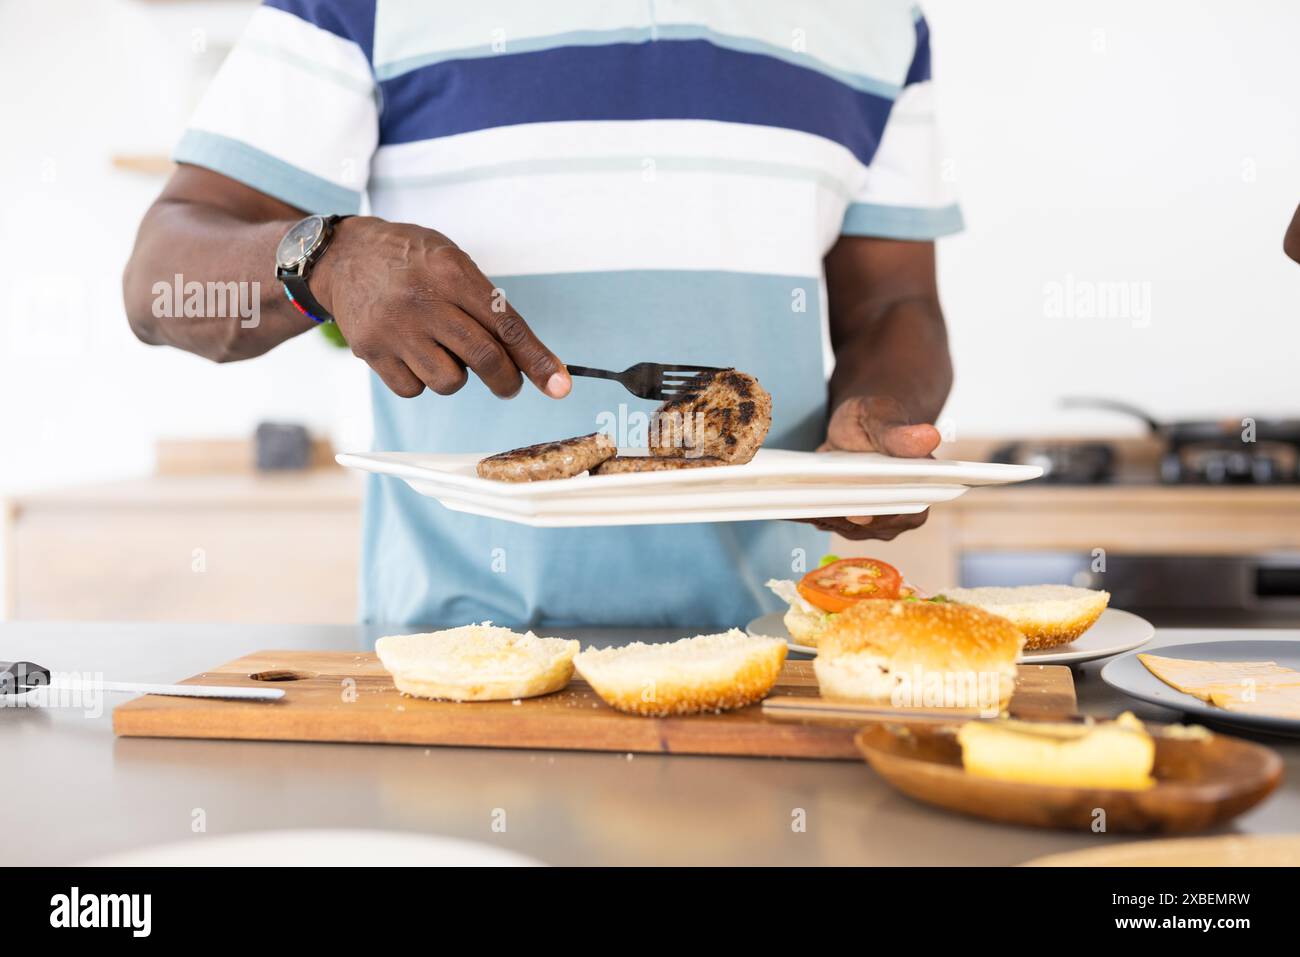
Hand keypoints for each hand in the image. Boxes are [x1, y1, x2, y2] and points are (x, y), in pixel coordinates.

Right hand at [314, 217, 570, 399]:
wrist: (342, 256)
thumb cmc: (409, 260)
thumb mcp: (451, 260)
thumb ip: (486, 303)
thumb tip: (527, 358)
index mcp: (451, 273)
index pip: (506, 325)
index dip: (538, 360)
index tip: (560, 386)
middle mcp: (422, 302)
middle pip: (483, 359)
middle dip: (506, 380)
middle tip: (509, 384)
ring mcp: (394, 329)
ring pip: (450, 382)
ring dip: (457, 376)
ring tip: (443, 350)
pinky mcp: (371, 352)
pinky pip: (415, 390)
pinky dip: (422, 380)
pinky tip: (413, 354)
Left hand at [798, 396, 941, 540]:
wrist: (856, 426)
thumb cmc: (875, 418)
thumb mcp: (883, 415)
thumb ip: (899, 432)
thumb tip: (930, 437)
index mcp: (922, 489)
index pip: (903, 512)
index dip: (881, 513)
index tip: (856, 511)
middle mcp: (900, 512)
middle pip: (870, 525)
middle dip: (844, 514)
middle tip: (818, 503)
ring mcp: (872, 521)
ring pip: (845, 526)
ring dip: (824, 515)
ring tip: (802, 502)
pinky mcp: (847, 520)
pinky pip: (829, 521)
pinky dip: (812, 513)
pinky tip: (795, 503)